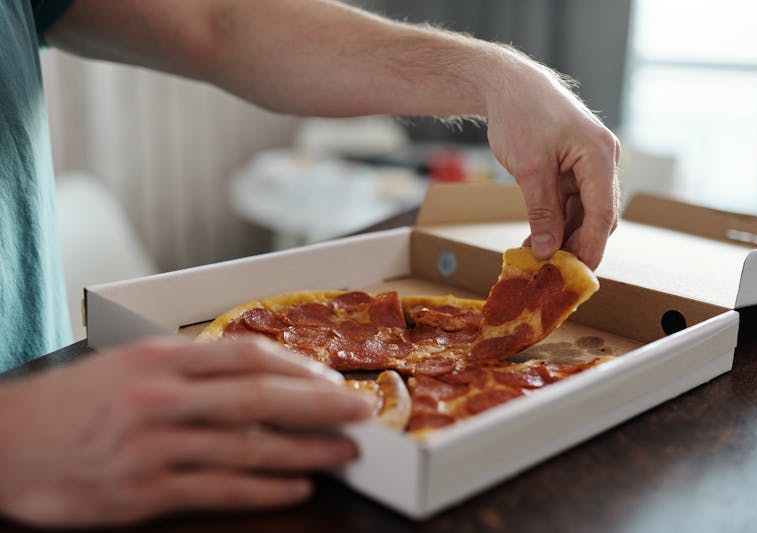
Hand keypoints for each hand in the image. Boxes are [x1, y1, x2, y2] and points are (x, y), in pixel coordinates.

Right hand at [0, 337, 371, 526]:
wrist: (5, 446)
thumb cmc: (73, 404)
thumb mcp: (128, 363)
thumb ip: (189, 366)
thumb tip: (257, 371)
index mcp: (159, 359)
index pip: (246, 356)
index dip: (297, 367)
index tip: (332, 378)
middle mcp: (160, 398)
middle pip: (258, 399)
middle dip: (319, 405)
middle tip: (361, 410)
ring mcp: (154, 447)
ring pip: (247, 446)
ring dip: (304, 451)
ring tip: (343, 453)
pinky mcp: (144, 491)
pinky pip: (218, 489)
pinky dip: (263, 489)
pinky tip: (296, 487)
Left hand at [484, 51, 619, 269]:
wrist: (508, 85)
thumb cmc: (521, 115)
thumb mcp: (529, 168)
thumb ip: (542, 211)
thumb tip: (549, 251)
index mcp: (600, 155)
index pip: (602, 212)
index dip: (591, 247)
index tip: (578, 274)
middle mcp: (601, 160)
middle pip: (597, 215)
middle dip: (578, 244)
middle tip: (555, 273)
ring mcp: (588, 164)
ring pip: (582, 212)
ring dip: (563, 235)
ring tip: (538, 258)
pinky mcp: (573, 167)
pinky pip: (569, 202)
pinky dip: (555, 221)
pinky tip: (537, 239)